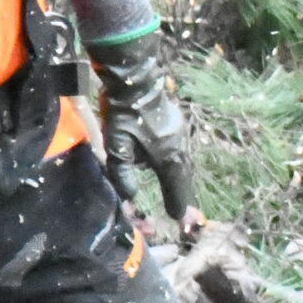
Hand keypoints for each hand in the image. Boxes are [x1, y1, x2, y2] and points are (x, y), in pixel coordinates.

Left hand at [91, 32, 201, 238]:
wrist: (137, 83)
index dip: (178, 204)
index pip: (175, 187)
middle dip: (183, 195)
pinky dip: (179, 165)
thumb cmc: (124, 116)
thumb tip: (131, 196)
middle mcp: (180, 149)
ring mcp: (182, 137)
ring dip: (181, 180)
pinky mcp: (179, 127)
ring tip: (180, 193)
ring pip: (184, 164)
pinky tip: (173, 166)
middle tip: (185, 212)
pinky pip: (181, 152)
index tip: (181, 220)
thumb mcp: (117, 148)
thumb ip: (124, 175)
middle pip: (184, 178)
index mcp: (168, 158)